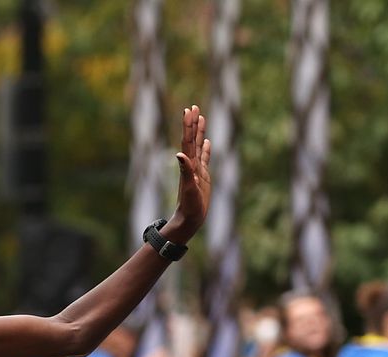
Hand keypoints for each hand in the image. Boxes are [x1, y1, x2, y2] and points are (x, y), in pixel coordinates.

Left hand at [163, 106, 210, 242]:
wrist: (189, 219)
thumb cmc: (189, 206)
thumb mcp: (189, 188)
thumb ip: (185, 171)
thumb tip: (179, 154)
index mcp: (189, 164)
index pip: (188, 141)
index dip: (188, 125)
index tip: (188, 110)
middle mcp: (192, 164)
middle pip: (192, 139)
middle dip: (193, 123)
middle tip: (193, 107)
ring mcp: (198, 169)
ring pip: (199, 146)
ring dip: (199, 132)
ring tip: (201, 117)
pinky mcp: (203, 176)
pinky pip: (205, 158)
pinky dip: (206, 149)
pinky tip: (208, 141)